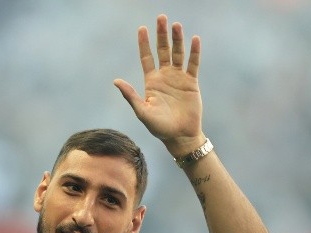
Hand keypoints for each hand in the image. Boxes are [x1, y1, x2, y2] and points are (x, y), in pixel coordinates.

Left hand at [114, 15, 204, 155]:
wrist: (180, 136)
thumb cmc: (159, 127)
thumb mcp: (142, 111)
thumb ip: (130, 96)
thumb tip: (116, 81)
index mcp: (151, 82)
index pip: (147, 57)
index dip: (144, 43)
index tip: (142, 28)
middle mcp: (165, 76)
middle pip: (162, 50)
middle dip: (161, 35)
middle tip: (161, 18)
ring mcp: (179, 78)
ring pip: (178, 54)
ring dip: (177, 40)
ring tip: (176, 25)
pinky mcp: (192, 83)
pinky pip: (193, 64)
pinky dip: (194, 52)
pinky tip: (194, 39)